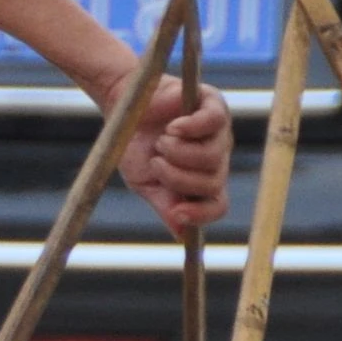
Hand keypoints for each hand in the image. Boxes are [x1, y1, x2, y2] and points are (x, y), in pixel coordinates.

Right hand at [106, 68, 231, 235]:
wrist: (123, 106)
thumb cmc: (135, 144)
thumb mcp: (145, 181)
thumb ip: (165, 204)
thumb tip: (182, 235)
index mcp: (202, 180)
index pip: (217, 205)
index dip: (201, 214)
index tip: (176, 214)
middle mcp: (216, 159)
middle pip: (213, 182)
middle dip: (179, 178)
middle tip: (156, 162)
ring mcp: (218, 132)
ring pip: (212, 156)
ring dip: (178, 151)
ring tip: (161, 140)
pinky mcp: (213, 105)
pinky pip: (213, 122)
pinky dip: (191, 128)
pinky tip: (173, 127)